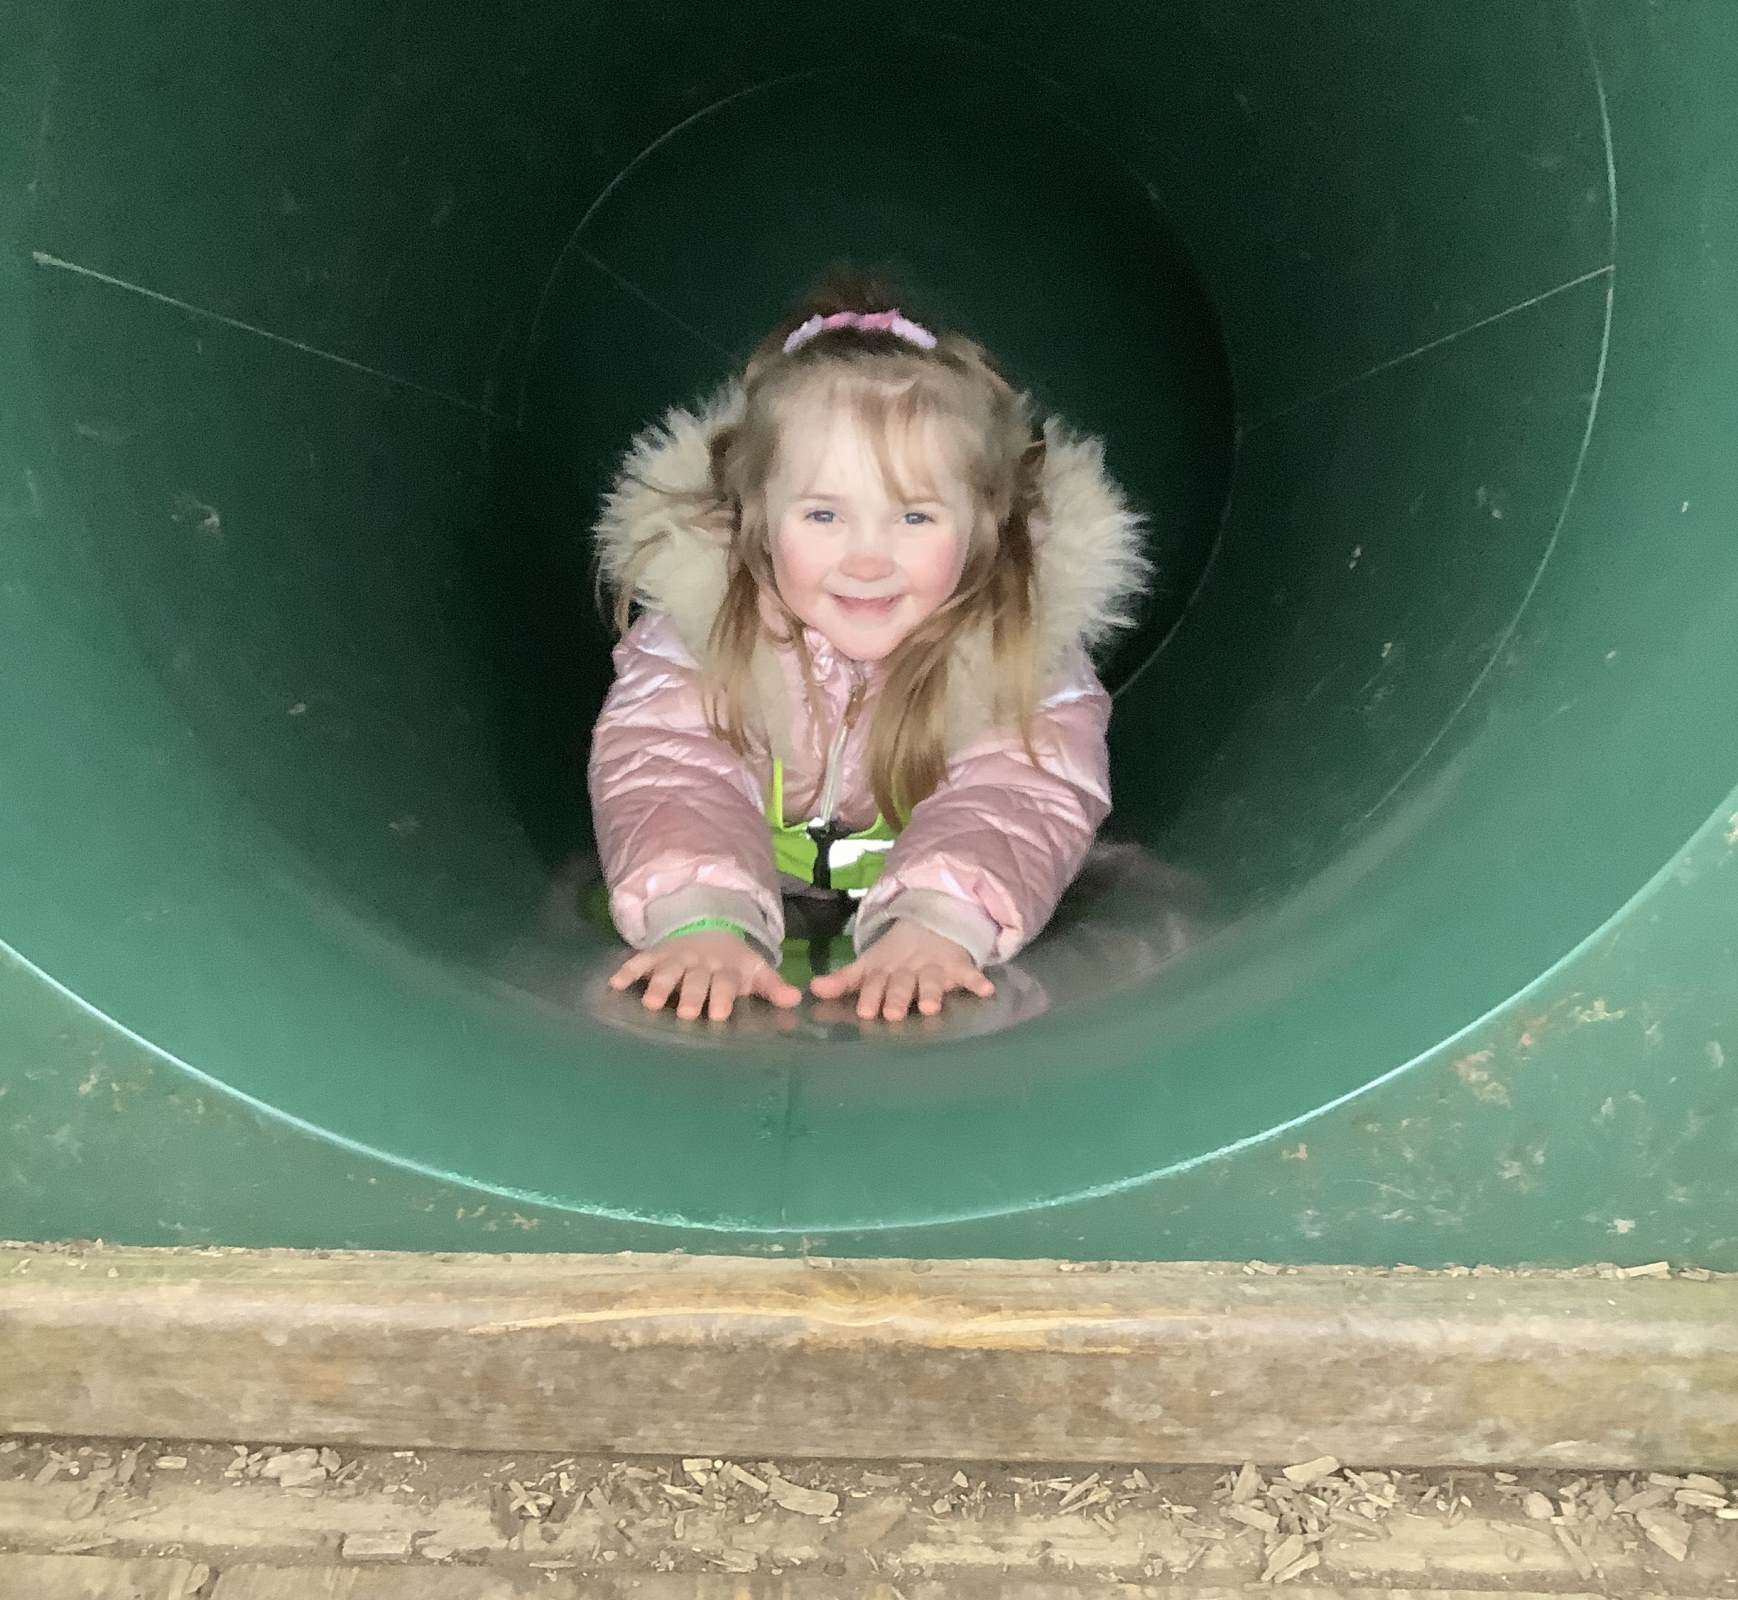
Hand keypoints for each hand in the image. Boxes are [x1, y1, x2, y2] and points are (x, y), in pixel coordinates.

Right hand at [609, 931, 800, 1021]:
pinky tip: (615, 984)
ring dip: (659, 985)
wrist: (706, 927)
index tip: (719, 1013)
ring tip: (650, 1003)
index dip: (723, 995)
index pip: (726, 981)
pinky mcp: (655, 955)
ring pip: (668, 971)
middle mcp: (701, 962)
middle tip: (686, 1012)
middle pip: (696, 979)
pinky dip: (628, 971)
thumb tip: (796, 1000)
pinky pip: (639, 961)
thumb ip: (772, 987)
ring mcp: (677, 958)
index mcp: (727, 968)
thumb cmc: (731, 962)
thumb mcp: (754, 971)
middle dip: (691, 994)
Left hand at [809, 919, 995, 1020]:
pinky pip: (969, 973)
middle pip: (902, 983)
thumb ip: (843, 980)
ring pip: (932, 980)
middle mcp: (908, 970)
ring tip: (929, 1008)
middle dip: (896, 996)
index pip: (875, 982)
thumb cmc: (895, 956)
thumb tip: (811, 989)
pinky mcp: (957, 966)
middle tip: (891, 1013)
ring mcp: (934, 967)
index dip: (869, 994)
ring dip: (931, 992)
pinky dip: (977, 981)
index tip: (864, 1010)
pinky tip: (986, 990)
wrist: (931, 922)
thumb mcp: (869, 965)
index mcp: (884, 970)